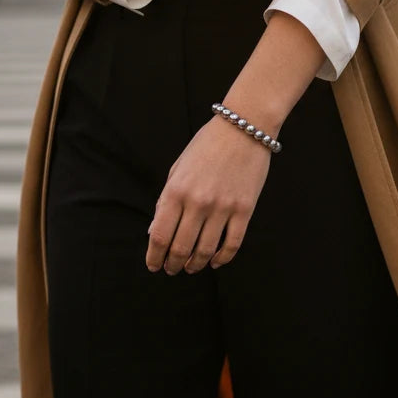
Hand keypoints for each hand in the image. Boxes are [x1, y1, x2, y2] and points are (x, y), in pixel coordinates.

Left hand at [146, 115, 273, 274]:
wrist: (243, 128)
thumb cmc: (207, 145)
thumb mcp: (178, 168)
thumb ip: (166, 200)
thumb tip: (156, 231)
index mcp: (176, 191)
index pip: (159, 235)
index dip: (154, 256)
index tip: (153, 265)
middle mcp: (197, 203)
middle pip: (180, 247)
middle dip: (173, 264)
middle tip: (171, 270)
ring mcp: (222, 208)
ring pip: (206, 250)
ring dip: (196, 264)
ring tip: (191, 268)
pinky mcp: (244, 210)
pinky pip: (232, 243)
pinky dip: (223, 258)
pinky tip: (216, 262)